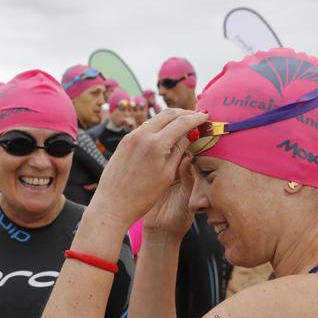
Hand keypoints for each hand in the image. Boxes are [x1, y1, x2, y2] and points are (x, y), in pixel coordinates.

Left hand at [89, 108, 207, 228]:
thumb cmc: (142, 197)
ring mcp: (131, 137)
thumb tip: (189, 136)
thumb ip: (179, 152)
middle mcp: (142, 135)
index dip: (196, 118)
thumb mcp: (167, 175)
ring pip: (155, 118)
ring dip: (171, 118)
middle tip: (196, 116)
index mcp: (156, 144)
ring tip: (183, 123)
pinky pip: (145, 127)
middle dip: (184, 113)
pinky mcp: (124, 141)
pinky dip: (158, 125)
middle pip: (168, 113)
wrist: (112, 204)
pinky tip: (165, 133)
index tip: (205, 116)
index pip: (181, 122)